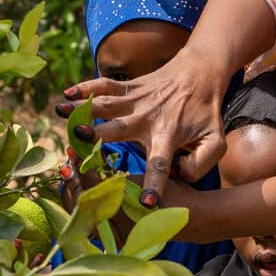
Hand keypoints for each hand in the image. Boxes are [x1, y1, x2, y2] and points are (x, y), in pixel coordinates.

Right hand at [57, 45, 228, 206]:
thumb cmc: (204, 113)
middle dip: (99, 134)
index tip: (144, 203)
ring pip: (105, 104)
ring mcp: (137, 100)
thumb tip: (178, 175)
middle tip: (79, 139)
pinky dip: (86, 87)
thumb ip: (201, 164)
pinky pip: (105, 85)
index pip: (161, 165)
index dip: (153, 184)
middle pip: (119, 128)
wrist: (200, 73)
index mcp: (168, 136)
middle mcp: (148, 118)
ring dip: (82, 108)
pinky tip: (68, 93)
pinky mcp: (129, 87)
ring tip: (60, 112)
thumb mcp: (215, 142)